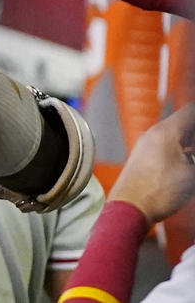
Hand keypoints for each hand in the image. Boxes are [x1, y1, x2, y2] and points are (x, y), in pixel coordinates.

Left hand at [109, 105, 194, 222]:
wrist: (129, 208)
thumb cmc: (159, 191)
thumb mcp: (192, 174)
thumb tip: (191, 156)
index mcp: (166, 132)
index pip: (191, 111)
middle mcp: (153, 134)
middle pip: (184, 122)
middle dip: (194, 130)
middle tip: (194, 152)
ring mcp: (146, 145)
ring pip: (175, 135)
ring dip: (189, 140)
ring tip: (191, 158)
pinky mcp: (143, 157)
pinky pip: (166, 145)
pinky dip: (181, 149)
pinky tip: (187, 162)